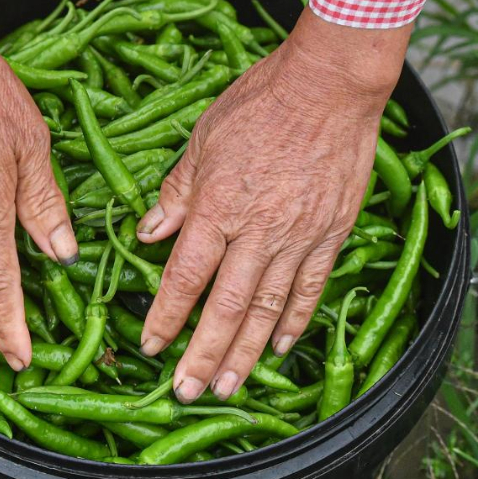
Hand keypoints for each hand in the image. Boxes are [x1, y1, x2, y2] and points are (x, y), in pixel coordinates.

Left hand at [136, 7, 409, 402]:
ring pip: (267, 309)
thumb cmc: (259, 104)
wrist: (328, 87)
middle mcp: (257, 231)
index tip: (150, 346)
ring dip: (245, 353)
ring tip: (226, 387)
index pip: (184, 276)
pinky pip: (310, 288)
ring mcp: (298, 237)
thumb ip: (175, 194)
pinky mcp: (331, 235)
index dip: (165, 316)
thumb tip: (146, 234)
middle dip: (201, 354)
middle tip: (184, 391)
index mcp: (218, 207)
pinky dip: (295, 322)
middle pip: (226, 307)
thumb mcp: (202, 141)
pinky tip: (281, 349)